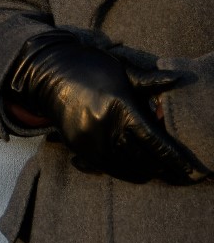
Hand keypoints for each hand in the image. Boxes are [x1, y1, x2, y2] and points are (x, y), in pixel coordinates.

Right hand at [8, 30, 204, 183]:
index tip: (194, 172)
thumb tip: (179, 77)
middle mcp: (105, 128)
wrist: (48, 75)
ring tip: (161, 172)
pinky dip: (126, 171)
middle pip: (144, 161)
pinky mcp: (78, 148)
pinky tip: (137, 169)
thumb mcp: (122, 71)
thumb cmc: (91, 69)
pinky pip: (108, 168)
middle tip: (181, 173)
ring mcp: (90, 141)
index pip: (156, 143)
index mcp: (121, 109)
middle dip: (165, 170)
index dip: (177, 160)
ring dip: (147, 172)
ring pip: (127, 169)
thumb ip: (150, 81)